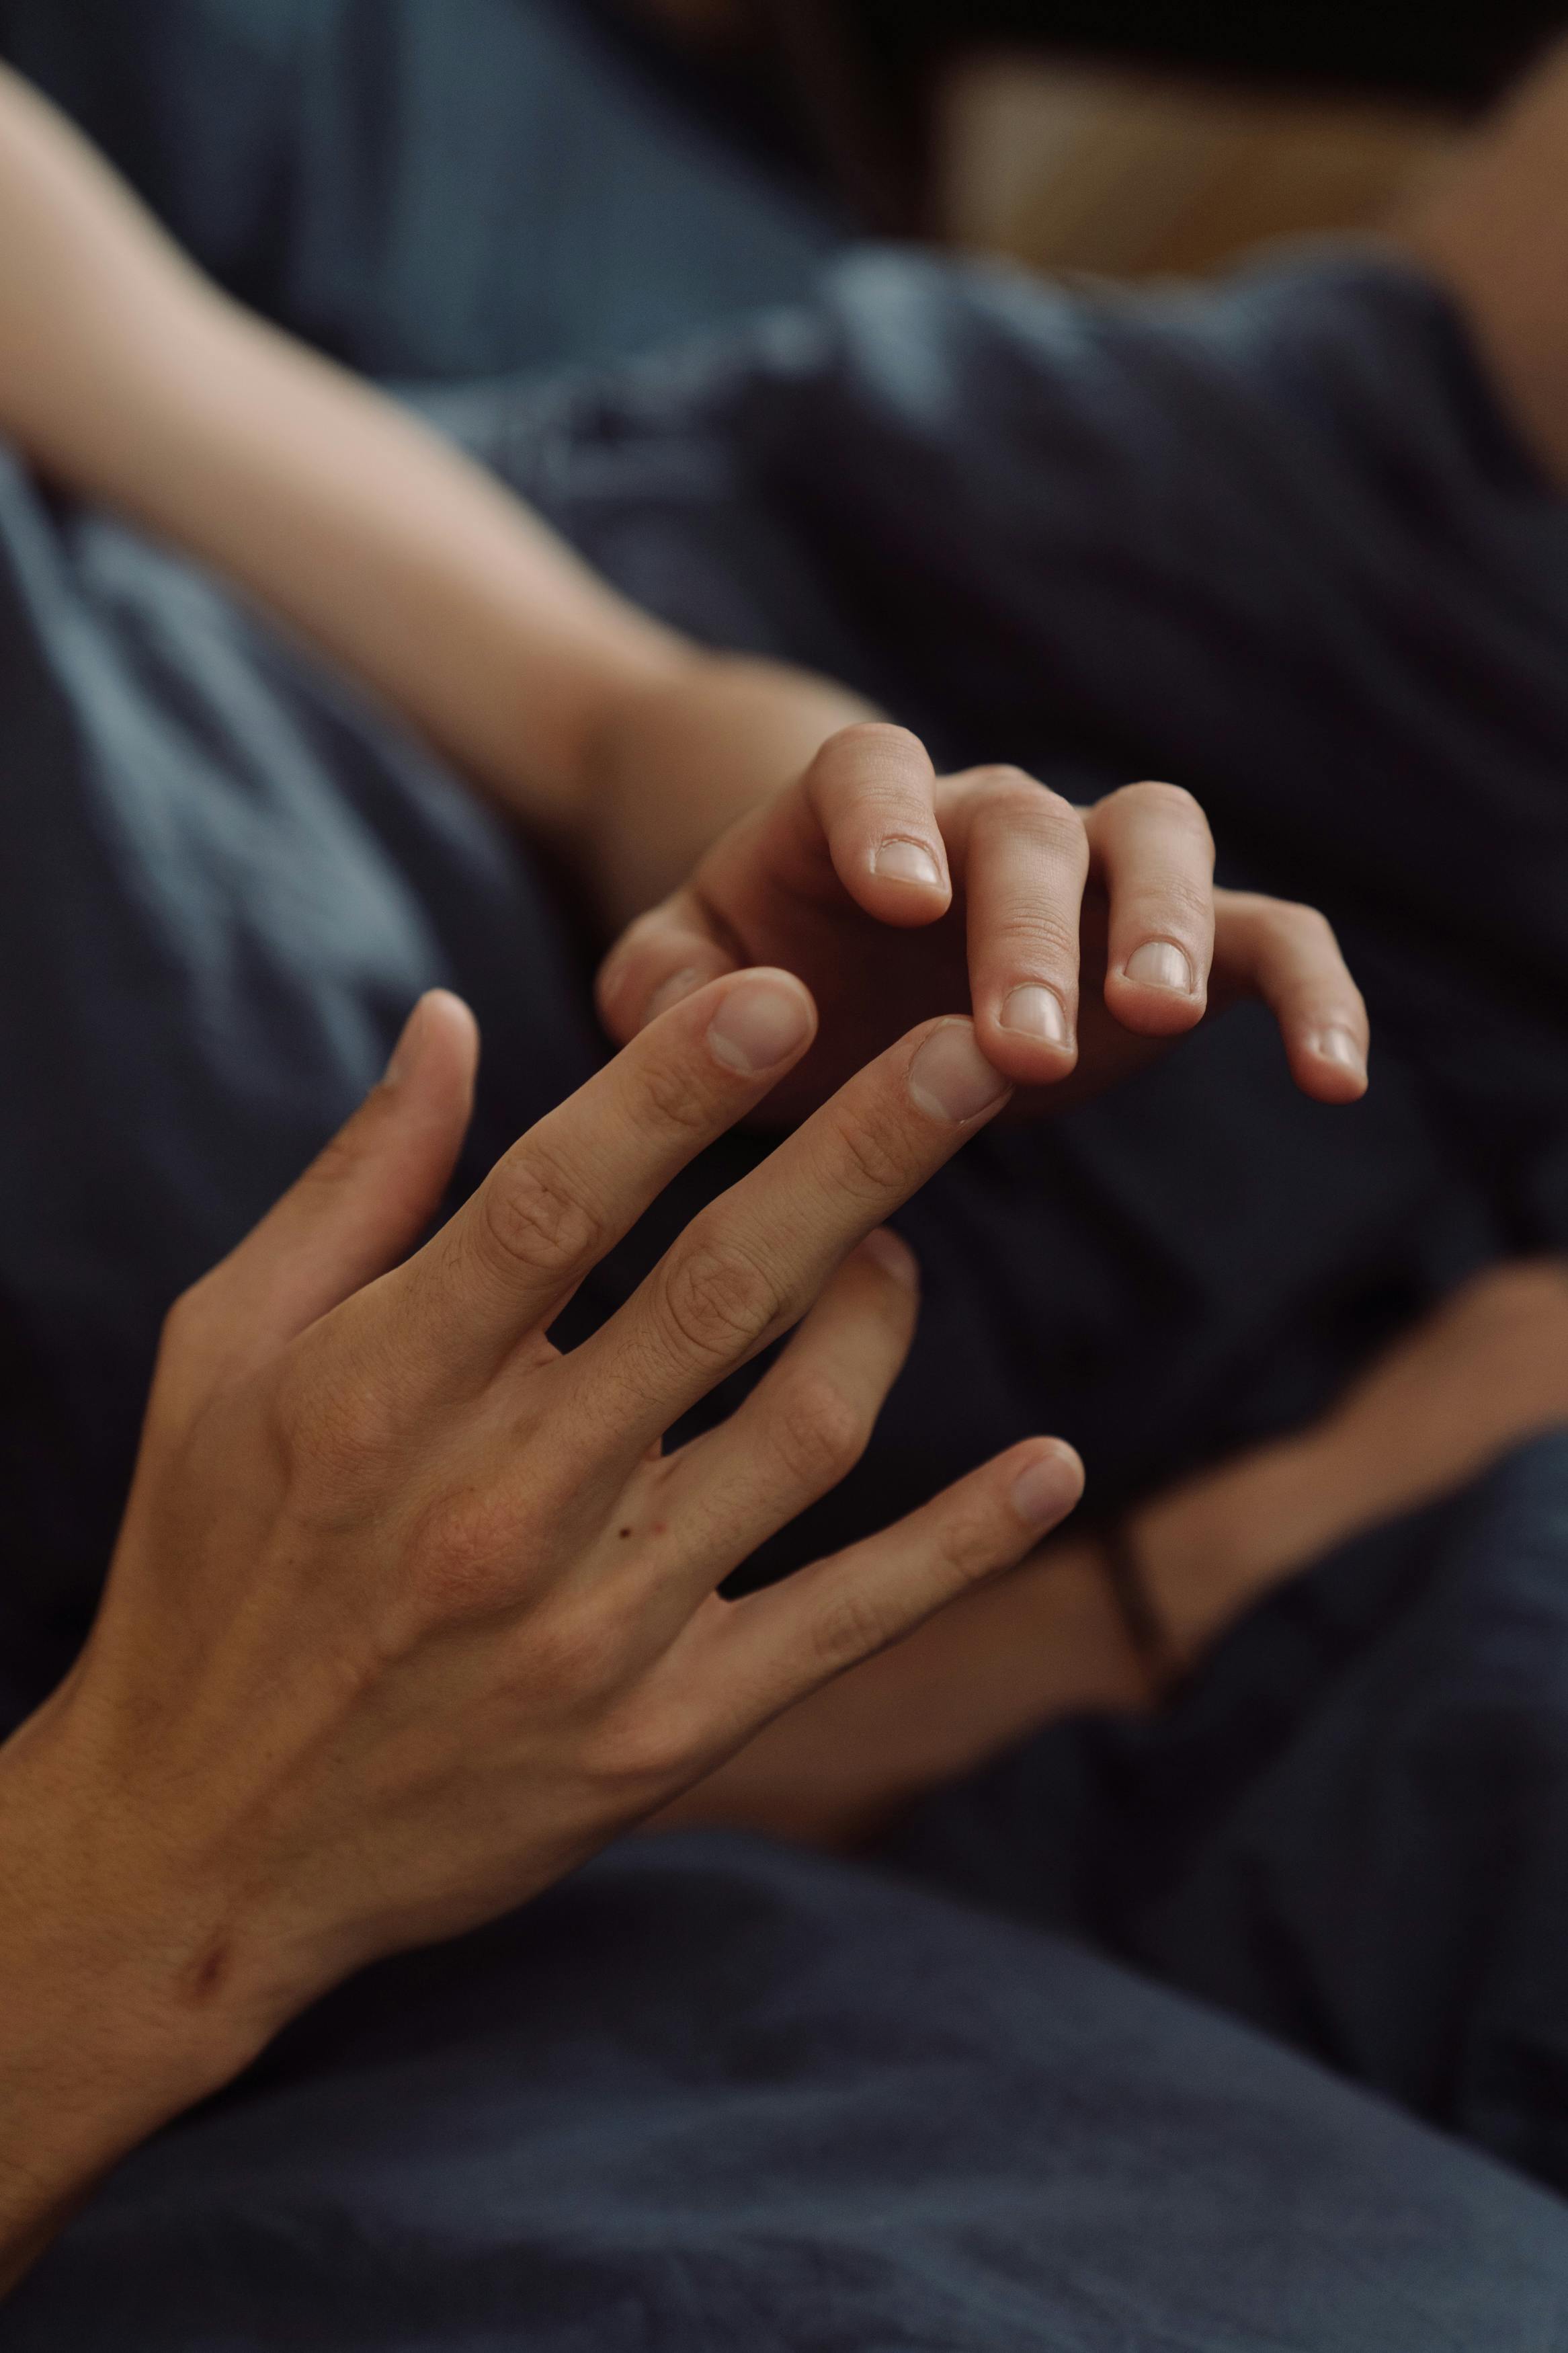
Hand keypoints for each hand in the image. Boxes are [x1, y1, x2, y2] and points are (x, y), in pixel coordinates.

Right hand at [0, 979, 1081, 2281]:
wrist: (202, 1846)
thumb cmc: (208, 1562)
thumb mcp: (224, 1354)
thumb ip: (354, 1186)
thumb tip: (452, 1017)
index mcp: (380, 1392)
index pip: (554, 1205)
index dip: (674, 1089)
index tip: (779, 988)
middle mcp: (496, 1505)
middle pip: (717, 1293)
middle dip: (860, 1156)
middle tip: (974, 1054)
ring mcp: (593, 1629)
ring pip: (801, 1433)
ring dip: (881, 1313)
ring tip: (898, 1244)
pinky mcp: (662, 1733)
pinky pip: (845, 1619)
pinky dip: (962, 1544)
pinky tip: (1053, 1467)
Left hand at [595, 723, 1369, 1124]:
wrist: (837, 971)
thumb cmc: (751, 974)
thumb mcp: (677, 978)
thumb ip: (658, 981)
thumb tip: (699, 1004)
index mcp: (850, 810)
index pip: (871, 772)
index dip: (887, 820)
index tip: (898, 895)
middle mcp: (982, 819)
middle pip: (1025, 826)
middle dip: (1026, 930)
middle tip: (1017, 1046)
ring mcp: (1089, 873)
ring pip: (1159, 834)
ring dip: (1166, 918)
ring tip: (1157, 1018)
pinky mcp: (1168, 946)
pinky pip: (1263, 936)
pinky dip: (1310, 989)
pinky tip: (1336, 1080)